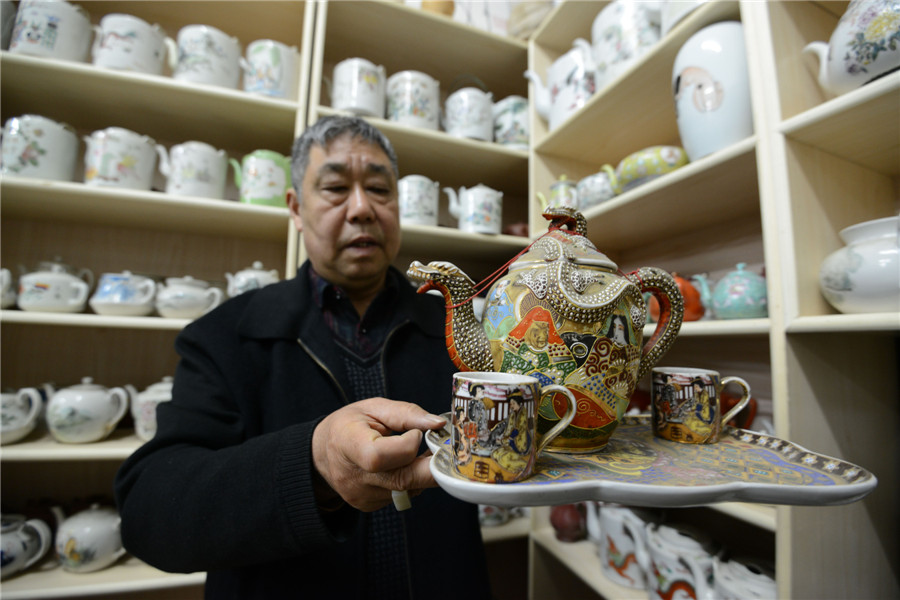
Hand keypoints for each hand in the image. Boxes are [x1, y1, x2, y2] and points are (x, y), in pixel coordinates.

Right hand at [311, 397, 446, 511]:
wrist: (322, 452)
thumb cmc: (349, 425)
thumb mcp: (375, 407)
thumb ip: (408, 413)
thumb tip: (438, 423)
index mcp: (348, 444)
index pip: (382, 456)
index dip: (408, 444)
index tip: (415, 432)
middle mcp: (353, 477)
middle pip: (403, 480)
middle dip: (431, 465)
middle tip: (440, 449)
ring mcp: (361, 495)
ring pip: (408, 489)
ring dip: (420, 472)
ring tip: (413, 454)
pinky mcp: (369, 506)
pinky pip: (402, 495)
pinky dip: (409, 481)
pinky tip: (400, 467)